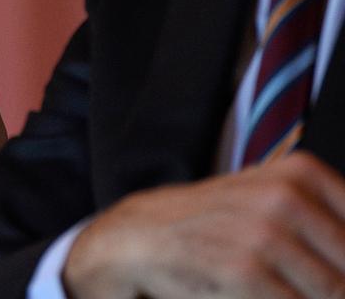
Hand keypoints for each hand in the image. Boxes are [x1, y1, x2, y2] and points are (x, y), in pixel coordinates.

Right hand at [63, 152, 344, 298]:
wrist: (136, 238)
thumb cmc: (209, 226)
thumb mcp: (269, 201)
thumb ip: (322, 223)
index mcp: (302, 175)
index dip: (343, 265)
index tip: (326, 268)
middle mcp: (287, 197)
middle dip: (333, 285)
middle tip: (292, 279)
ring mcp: (265, 234)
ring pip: (332, 291)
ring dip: (307, 295)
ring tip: (270, 285)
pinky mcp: (244, 272)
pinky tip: (250, 292)